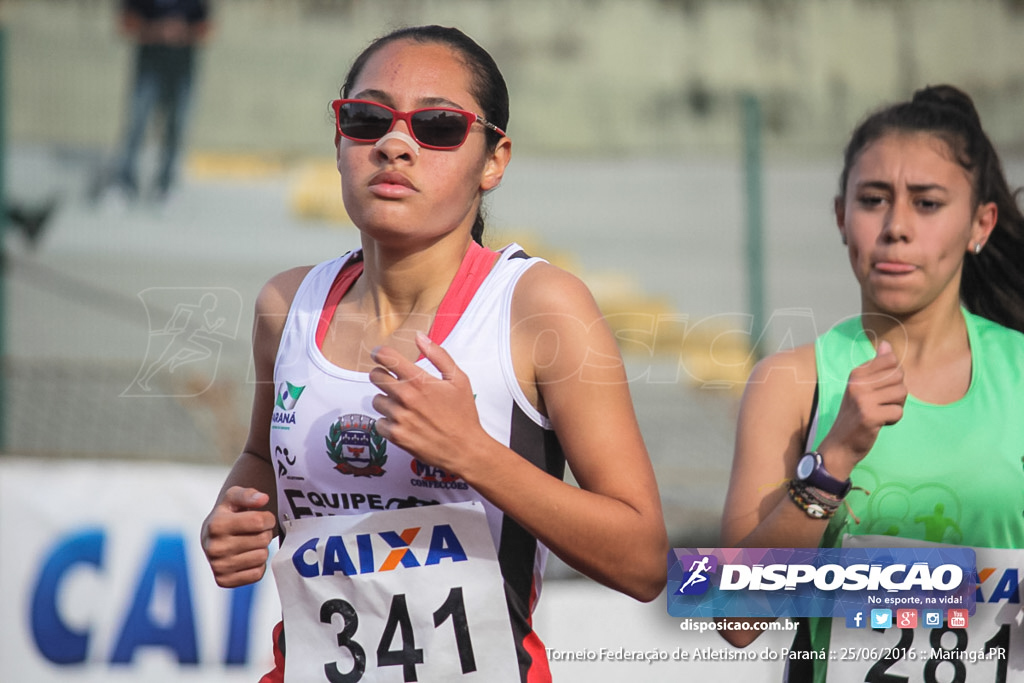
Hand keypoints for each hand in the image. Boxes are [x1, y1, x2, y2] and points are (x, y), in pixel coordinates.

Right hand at [201, 486, 275, 587]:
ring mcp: (218, 566)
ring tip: (251, 543)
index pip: (259, 521)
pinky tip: (247, 557)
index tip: (263, 518)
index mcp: (216, 524)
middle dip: (265, 533)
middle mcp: (214, 547)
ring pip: (261, 557)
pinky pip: (257, 574)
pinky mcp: (224, 581)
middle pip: (263, 540)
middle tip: (255, 532)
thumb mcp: (235, 497)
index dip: (268, 518)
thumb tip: (263, 499)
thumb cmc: (229, 513)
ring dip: (262, 549)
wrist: (214, 535)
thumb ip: (249, 494)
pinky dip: (257, 565)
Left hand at [369, 332, 487, 476]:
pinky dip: (388, 422)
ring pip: (377, 401)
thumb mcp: (459, 379)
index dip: (380, 353)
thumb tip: (420, 337)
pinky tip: (403, 422)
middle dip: (382, 375)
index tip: (379, 354)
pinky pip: (379, 423)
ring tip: (405, 407)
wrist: (465, 449)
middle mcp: (406, 398)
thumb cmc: (463, 414)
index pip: (387, 358)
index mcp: (420, 381)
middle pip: (375, 377)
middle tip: (392, 381)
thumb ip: (438, 355)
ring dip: (387, 401)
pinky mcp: (396, 436)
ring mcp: (399, 418)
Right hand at [818, 340, 906, 469]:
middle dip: (897, 392)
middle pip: (899, 377)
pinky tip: (880, 423)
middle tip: (882, 403)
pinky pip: (898, 412)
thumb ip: (876, 366)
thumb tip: (886, 345)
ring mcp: (863, 399)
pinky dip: (893, 419)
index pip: (891, 360)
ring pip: (901, 393)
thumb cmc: (855, 414)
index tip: (881, 389)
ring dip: (896, 406)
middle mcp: (858, 383)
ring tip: (881, 412)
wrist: (840, 443)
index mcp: (857, 374)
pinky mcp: (870, 415)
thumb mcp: (862, 387)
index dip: (894, 376)